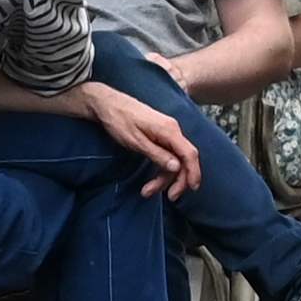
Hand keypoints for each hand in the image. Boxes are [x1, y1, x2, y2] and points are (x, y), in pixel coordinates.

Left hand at [83, 83, 200, 195]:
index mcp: (169, 130)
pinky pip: (167, 155)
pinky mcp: (159, 136)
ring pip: (174, 160)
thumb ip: (157, 154)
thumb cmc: (118, 120)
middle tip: (169, 197)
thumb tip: (177, 168)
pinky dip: (160, 169)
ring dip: (164, 178)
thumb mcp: (136, 141)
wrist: (106, 104)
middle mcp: (172, 130)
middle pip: (184, 160)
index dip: (193, 173)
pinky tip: (151, 181)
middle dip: (178, 180)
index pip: (189, 154)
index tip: (191, 189)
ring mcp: (166, 133)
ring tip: (147, 191)